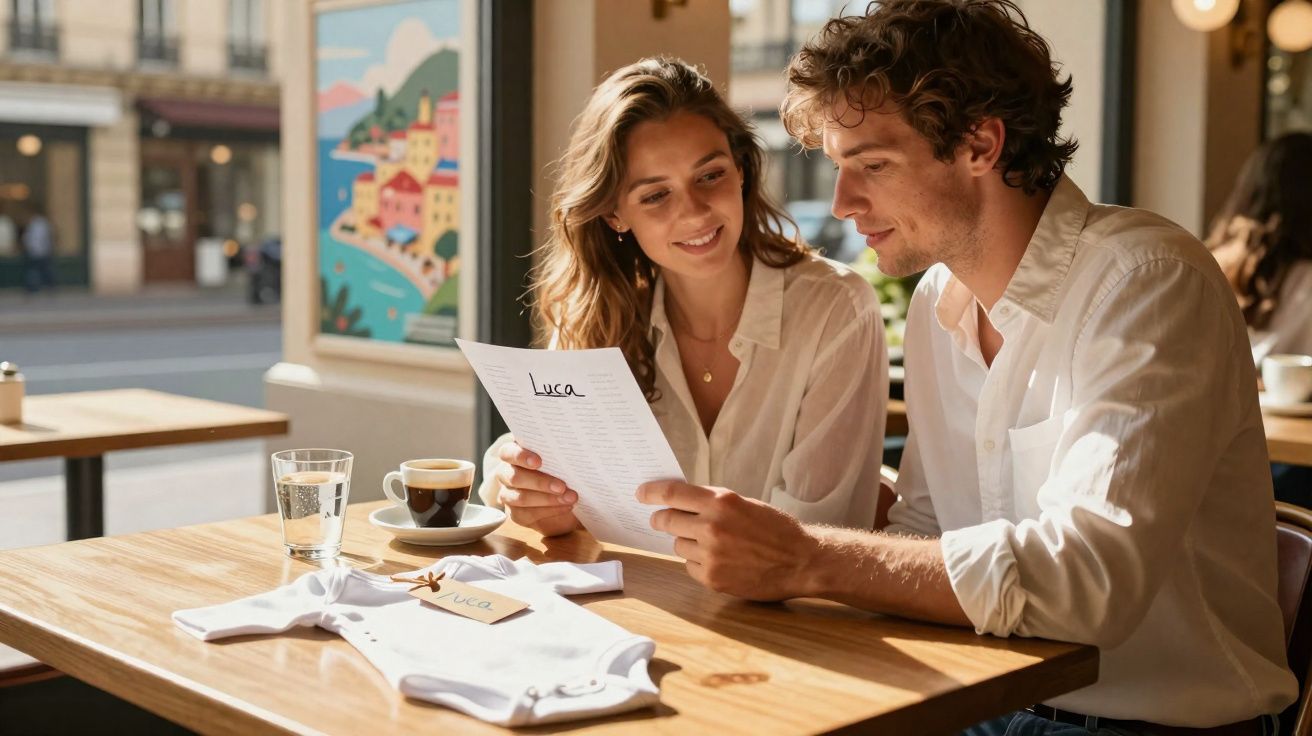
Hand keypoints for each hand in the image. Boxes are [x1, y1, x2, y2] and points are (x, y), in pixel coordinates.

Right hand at [495, 441, 580, 536]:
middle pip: (514, 477)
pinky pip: (528, 514)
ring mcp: (508, 495)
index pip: (507, 452)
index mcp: (513, 453)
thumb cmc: (562, 468)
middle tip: (562, 486)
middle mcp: (506, 473)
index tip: (538, 462)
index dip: (520, 456)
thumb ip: (557, 454)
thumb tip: (568, 451)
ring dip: (547, 499)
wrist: (568, 495)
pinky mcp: (516, 514)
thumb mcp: (560, 459)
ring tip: (570, 498)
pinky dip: (550, 510)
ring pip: (520, 498)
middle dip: (539, 482)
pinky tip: (567, 507)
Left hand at [637, 481, 818, 600]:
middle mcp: (712, 527)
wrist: (802, 561)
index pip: (672, 494)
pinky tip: (720, 561)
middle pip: (666, 520)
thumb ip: (712, 502)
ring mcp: (711, 555)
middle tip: (662, 519)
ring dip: (687, 542)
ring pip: (678, 545)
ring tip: (712, 543)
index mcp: (721, 502)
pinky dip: (698, 562)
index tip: (640, 493)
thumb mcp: (744, 504)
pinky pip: (690, 566)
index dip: (651, 493)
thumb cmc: (776, 529)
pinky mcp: (712, 579)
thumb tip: (679, 501)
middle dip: (662, 519)